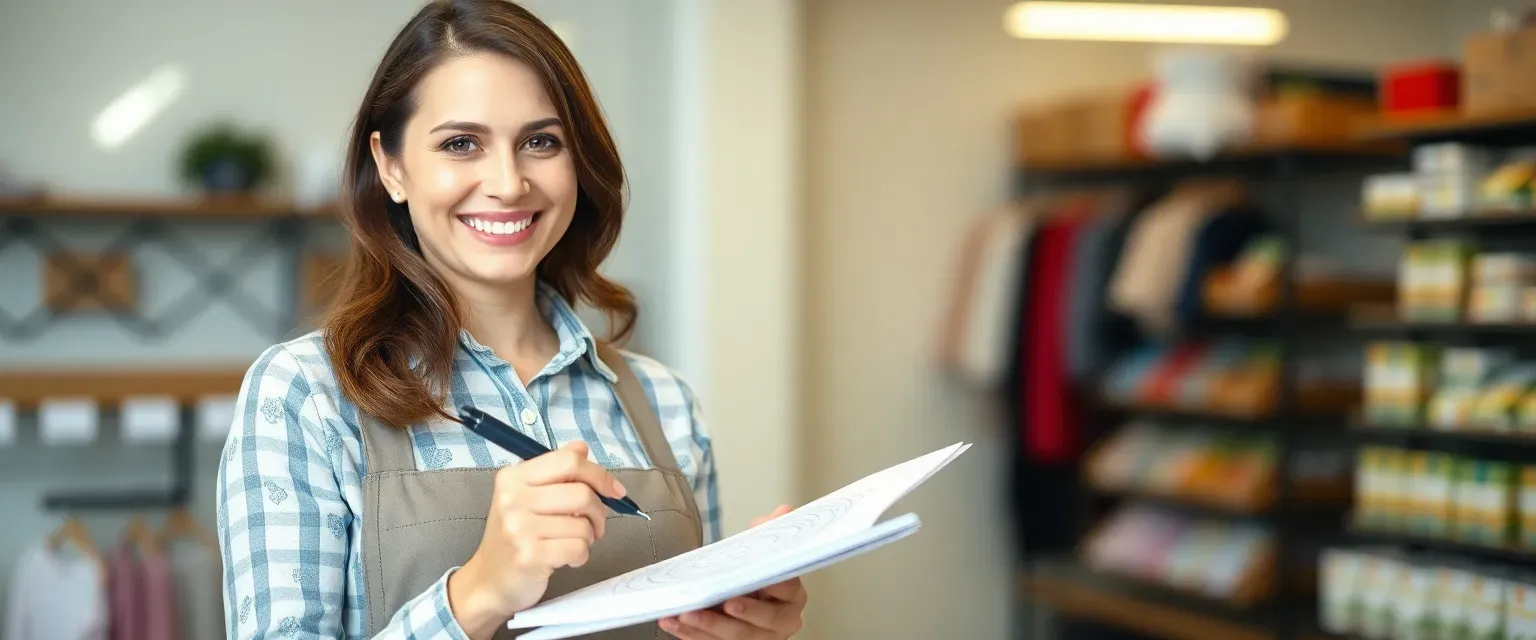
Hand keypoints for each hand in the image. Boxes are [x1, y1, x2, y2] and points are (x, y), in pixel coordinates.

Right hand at [448, 441, 624, 639]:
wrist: (489, 580)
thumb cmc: (515, 536)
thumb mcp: (527, 496)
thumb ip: (555, 470)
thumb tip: (581, 447)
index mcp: (513, 477)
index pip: (568, 461)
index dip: (599, 474)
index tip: (613, 490)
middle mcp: (513, 498)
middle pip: (582, 493)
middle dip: (598, 512)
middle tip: (593, 524)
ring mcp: (519, 528)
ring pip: (583, 525)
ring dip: (588, 537)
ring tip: (571, 542)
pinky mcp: (530, 556)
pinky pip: (578, 548)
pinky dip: (580, 556)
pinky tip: (566, 558)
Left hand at [659, 505, 807, 638]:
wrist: (746, 591)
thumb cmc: (757, 572)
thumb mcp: (763, 549)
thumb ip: (770, 531)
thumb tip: (782, 511)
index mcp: (792, 594)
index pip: (785, 590)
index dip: (769, 590)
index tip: (743, 590)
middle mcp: (781, 621)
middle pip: (760, 622)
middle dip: (736, 615)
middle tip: (718, 604)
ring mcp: (760, 637)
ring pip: (736, 637)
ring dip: (707, 627)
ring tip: (684, 614)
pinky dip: (691, 634)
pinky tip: (673, 623)